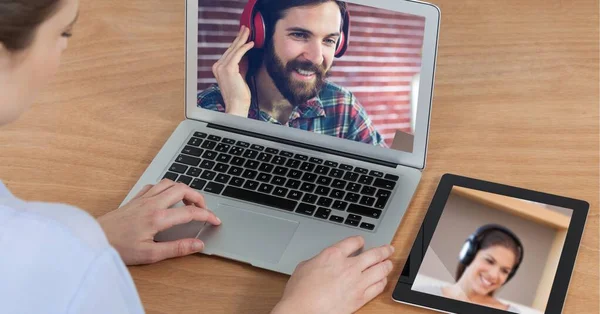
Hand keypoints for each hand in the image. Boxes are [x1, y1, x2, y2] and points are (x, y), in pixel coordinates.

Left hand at [97, 179, 220, 264]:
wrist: (93, 239)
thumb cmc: (118, 248)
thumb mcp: (150, 255)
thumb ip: (177, 248)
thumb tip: (198, 244)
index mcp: (158, 218)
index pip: (190, 212)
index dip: (207, 215)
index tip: (215, 221)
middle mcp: (152, 204)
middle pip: (183, 189)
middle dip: (198, 196)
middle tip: (204, 208)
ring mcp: (143, 198)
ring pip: (170, 183)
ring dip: (184, 189)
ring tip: (189, 201)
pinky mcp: (135, 198)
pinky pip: (156, 185)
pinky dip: (167, 188)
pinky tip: (167, 197)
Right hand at [212, 25, 254, 116]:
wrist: (236, 106)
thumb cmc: (239, 94)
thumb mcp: (240, 76)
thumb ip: (241, 65)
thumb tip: (246, 55)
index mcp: (218, 68)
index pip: (229, 52)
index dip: (236, 42)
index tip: (243, 35)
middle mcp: (218, 66)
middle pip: (231, 48)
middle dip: (239, 37)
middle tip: (245, 28)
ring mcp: (222, 67)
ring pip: (234, 49)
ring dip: (242, 39)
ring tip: (249, 32)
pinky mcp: (229, 69)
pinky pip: (238, 54)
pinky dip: (245, 47)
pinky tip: (251, 43)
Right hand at [272, 236, 394, 313]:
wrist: (302, 310)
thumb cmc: (299, 291)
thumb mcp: (305, 266)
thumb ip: (319, 260)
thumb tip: (323, 260)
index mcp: (333, 255)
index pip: (353, 242)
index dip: (360, 240)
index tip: (362, 241)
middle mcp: (348, 266)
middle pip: (374, 254)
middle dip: (384, 250)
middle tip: (388, 248)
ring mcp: (357, 282)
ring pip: (380, 269)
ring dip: (387, 264)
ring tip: (389, 263)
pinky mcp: (360, 298)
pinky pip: (378, 287)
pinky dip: (383, 281)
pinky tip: (382, 280)